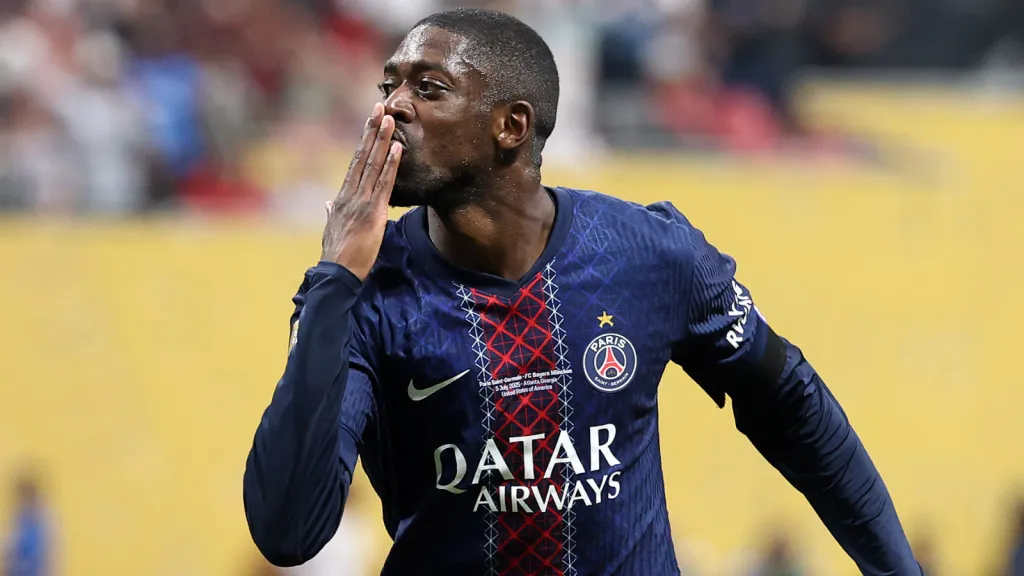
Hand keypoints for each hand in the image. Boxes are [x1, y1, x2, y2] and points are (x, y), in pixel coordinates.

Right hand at [321, 103, 402, 279]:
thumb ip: (330, 213)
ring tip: (390, 119)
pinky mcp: (373, 212)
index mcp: (341, 198)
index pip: (355, 163)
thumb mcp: (331, 229)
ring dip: (382, 140)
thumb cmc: (336, 255)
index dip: (363, 141)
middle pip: (363, 156)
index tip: (369, 121)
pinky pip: (384, 184)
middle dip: (371, 130)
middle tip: (379, 106)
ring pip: (373, 165)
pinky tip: (397, 148)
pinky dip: (391, 165)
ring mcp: (361, 201)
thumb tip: (327, 203)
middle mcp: (350, 194)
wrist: (337, 273)